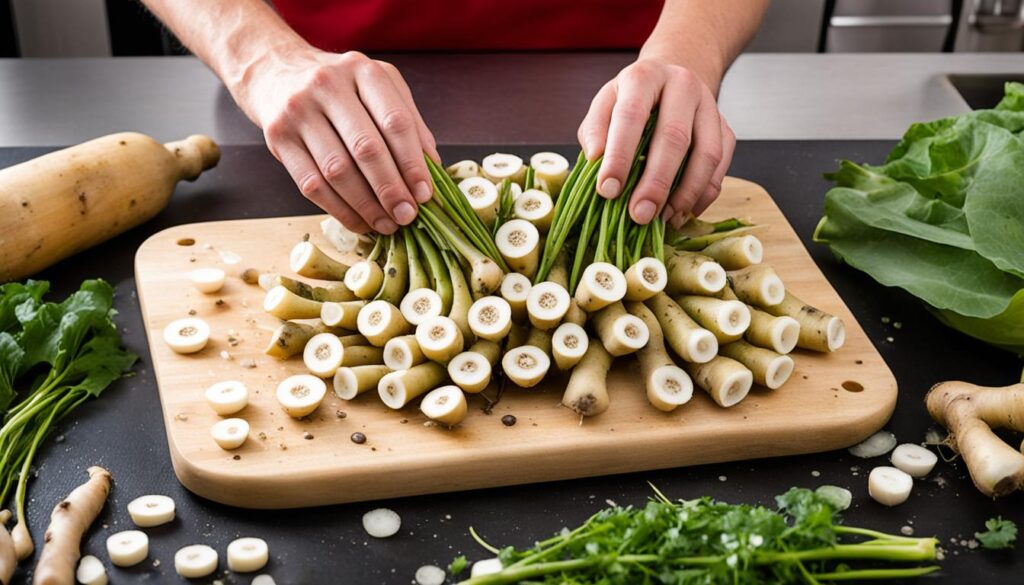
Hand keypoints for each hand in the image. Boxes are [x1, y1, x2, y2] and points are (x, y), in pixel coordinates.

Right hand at [233, 47, 439, 233]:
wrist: (276, 73)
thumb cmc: (341, 89)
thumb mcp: (379, 89)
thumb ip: (409, 123)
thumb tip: (434, 170)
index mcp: (363, 71)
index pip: (395, 122)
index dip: (413, 163)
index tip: (425, 194)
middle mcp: (328, 85)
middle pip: (366, 148)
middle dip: (391, 189)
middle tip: (407, 216)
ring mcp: (298, 110)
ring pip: (337, 171)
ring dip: (366, 205)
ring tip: (387, 224)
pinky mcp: (277, 137)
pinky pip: (311, 184)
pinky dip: (340, 210)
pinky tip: (359, 221)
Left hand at [578, 58, 735, 227]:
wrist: (671, 80)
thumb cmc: (631, 99)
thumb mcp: (604, 105)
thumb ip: (595, 131)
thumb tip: (595, 162)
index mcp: (644, 77)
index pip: (631, 116)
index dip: (619, 156)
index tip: (608, 191)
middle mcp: (682, 85)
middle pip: (674, 137)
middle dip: (656, 182)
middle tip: (640, 214)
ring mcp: (710, 106)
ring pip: (707, 154)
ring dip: (686, 193)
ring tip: (663, 218)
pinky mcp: (726, 128)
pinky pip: (721, 166)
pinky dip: (703, 195)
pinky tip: (682, 212)